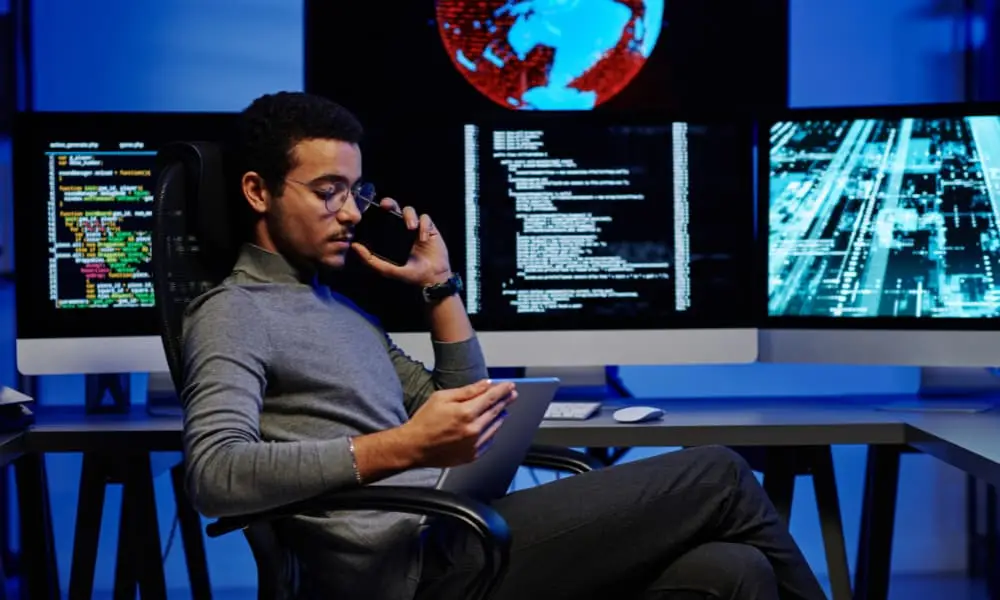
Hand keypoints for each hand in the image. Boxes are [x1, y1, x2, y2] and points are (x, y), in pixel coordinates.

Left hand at [351, 198, 452, 286]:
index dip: (377, 212)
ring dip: (409, 216)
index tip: (372, 211)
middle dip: (390, 203)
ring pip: (410, 210)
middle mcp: (402, 229)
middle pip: (394, 207)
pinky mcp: (430, 228)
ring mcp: (416, 227)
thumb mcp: (388, 270)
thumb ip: (370, 260)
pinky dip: (424, 225)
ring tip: (411, 228)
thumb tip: (354, 246)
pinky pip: (426, 218)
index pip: (382, 218)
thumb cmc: (410, 275)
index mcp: (391, 236)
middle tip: (387, 207)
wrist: (432, 278)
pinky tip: (422, 238)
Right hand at [401, 380, 517, 467]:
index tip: (510, 386)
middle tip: (512, 394)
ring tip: (502, 408)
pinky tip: (491, 426)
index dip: (503, 390)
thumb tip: (486, 384)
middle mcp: (473, 430)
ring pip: (495, 427)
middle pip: (496, 411)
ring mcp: (474, 445)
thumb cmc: (425, 421)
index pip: (491, 398)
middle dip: (505, 400)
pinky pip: (489, 441)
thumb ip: (467, 391)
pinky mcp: (472, 456)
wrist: (414, 447)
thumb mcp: (442, 397)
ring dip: (500, 416)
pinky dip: (492, 431)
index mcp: (465, 413)